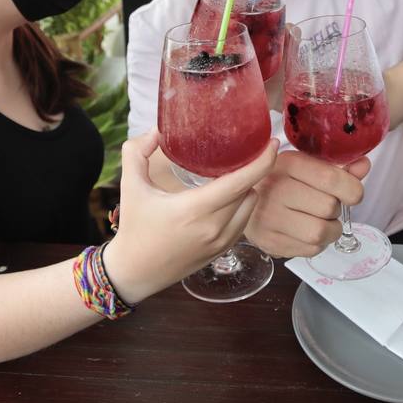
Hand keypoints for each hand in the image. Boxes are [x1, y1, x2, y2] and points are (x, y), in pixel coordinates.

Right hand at [103, 131, 275, 303]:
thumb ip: (136, 151)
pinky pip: (244, 222)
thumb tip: (156, 130)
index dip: (262, 161)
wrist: (134, 273)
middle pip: (250, 191)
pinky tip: (232, 196)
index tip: (272, 143)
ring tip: (239, 172)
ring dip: (249, 188)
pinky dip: (243, 206)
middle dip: (256, 169)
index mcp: (195, 209)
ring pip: (251, 207)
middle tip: (253, 149)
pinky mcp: (222, 251)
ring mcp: (221, 242)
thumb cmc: (134, 229)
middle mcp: (214, 227)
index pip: (241, 182)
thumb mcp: (130, 186)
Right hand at [244, 151, 369, 256]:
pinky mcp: (270, 243)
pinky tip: (306, 231)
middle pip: (329, 208)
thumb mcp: (307, 165)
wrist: (242, 200)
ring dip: (330, 229)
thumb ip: (338, 168)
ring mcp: (269, 219)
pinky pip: (311, 249)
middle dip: (335, 209)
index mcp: (287, 164)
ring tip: (320, 220)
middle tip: (324, 205)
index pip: (331, 179)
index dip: (351, 189)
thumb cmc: (282, 180)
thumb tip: (364, 166)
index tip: (351, 193)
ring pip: (321, 233)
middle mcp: (275, 190)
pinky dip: (317, 243)